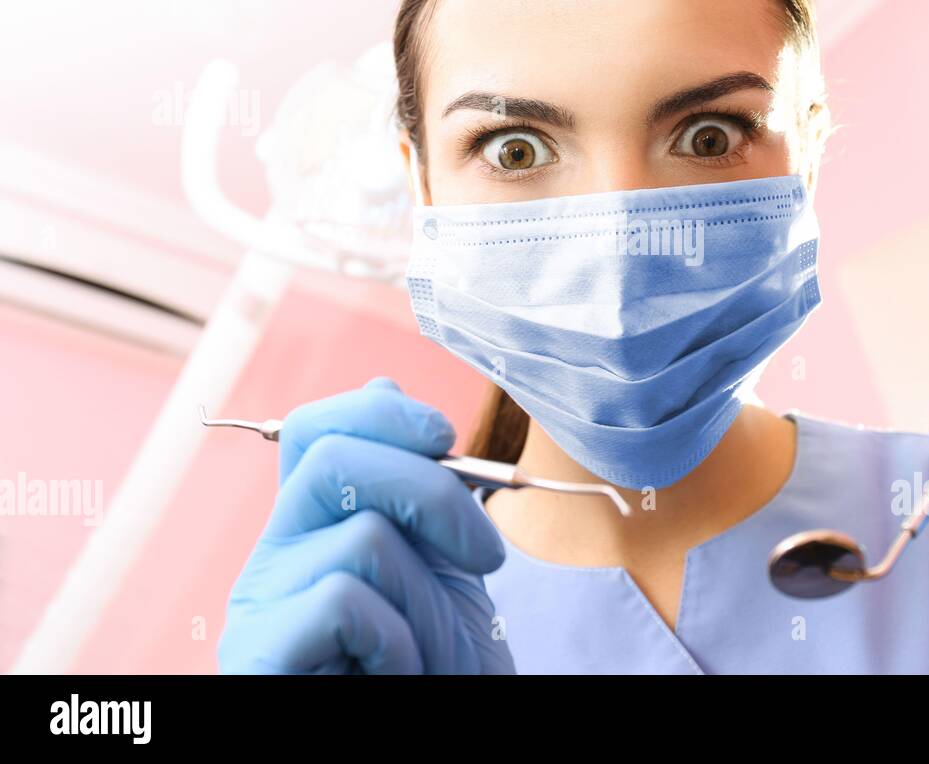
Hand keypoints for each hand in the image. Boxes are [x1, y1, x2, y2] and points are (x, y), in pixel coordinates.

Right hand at [218, 378, 513, 673]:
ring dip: (426, 596)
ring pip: (359, 534)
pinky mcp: (258, 655)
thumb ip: (415, 487)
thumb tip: (383, 383)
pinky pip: (344, 599)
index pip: (316, 426)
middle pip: (330, 457)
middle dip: (432, 492)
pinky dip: (398, 640)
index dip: (380, 411)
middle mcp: (272, 555)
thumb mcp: (440, 564)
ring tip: (424, 648)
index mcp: (313, 525)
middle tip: (487, 555)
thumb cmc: (436, 668)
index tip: (448, 437)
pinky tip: (396, 673)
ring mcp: (258, 606)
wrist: (438, 733)